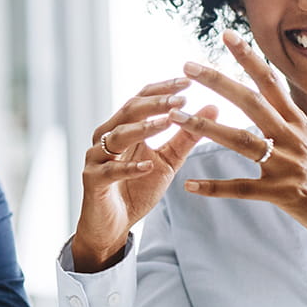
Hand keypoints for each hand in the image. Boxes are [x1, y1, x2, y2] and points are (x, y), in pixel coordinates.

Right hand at [70, 77, 213, 271]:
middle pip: (129, 111)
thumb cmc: (136, 189)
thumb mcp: (168, 161)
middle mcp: (106, 137)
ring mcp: (97, 157)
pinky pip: (111, 171)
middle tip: (180, 98)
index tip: (188, 82)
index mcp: (123, 128)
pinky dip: (130, 168)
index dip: (163, 89)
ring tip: (168, 122)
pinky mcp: (93, 180)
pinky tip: (148, 165)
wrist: (112, 225)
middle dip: (155, 103)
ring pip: (117, 136)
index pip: (141, 99)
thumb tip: (213, 108)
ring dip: (143, 128)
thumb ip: (186, 137)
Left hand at [175, 30, 306, 285]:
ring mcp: (287, 165)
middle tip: (188, 65)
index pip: (271, 82)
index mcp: (299, 124)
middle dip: (218, 81)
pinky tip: (190, 185)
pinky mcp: (283, 194)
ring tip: (176, 117)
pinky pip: (242, 189)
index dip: (248, 58)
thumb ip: (295, 126)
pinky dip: (215, 188)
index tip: (226, 35)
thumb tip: (281, 107)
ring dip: (205, 128)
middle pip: (250, 101)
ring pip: (240, 140)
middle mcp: (293, 138)